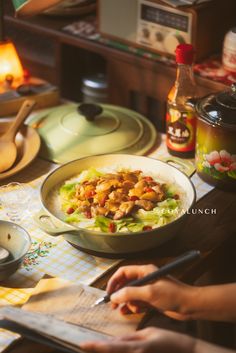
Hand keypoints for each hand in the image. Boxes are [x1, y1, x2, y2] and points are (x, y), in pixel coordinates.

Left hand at [80, 327, 195, 352]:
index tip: (82, 345)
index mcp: (137, 348)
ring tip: (98, 349)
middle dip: (99, 352)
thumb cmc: (168, 340)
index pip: (111, 348)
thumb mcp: (148, 333)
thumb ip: (129, 338)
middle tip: (87, 347)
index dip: (95, 347)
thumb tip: (113, 342)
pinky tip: (116, 350)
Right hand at [107, 265, 196, 319]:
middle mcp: (145, 278)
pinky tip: (134, 312)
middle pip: (125, 284)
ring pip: (130, 294)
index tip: (109, 293)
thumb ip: (130, 293)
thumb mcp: (149, 293)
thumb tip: (114, 296)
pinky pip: (137, 302)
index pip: (123, 272)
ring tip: (127, 310)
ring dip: (127, 302)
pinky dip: (133, 307)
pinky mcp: (151, 299)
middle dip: (119, 294)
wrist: (190, 306)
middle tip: (113, 305)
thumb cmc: (173, 295)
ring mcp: (148, 289)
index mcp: (144, 271)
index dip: (114, 281)